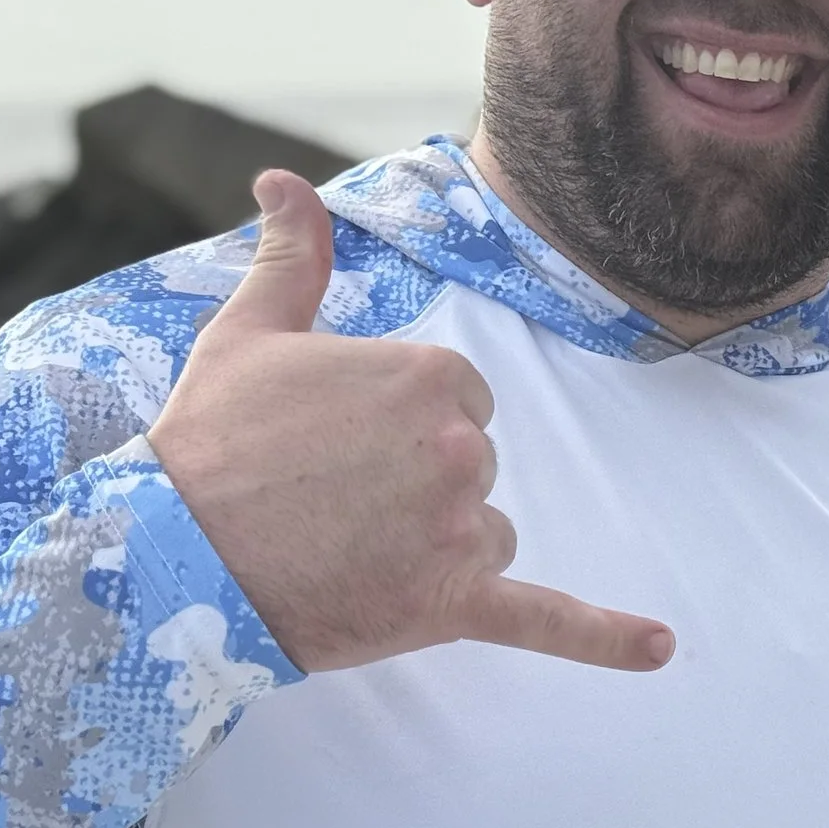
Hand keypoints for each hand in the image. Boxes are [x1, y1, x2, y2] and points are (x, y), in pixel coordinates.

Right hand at [147, 170, 675, 675]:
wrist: (167, 557)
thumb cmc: (209, 440)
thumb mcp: (249, 330)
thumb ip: (291, 254)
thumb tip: (281, 178)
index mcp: (432, 374)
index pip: (459, 401)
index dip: (398, 428)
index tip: (336, 445)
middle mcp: (460, 445)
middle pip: (473, 466)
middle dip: (413, 486)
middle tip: (327, 500)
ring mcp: (460, 526)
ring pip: (484, 535)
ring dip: (434, 550)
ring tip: (345, 550)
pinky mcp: (453, 602)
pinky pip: (546, 619)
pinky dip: (604, 639)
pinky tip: (661, 649)